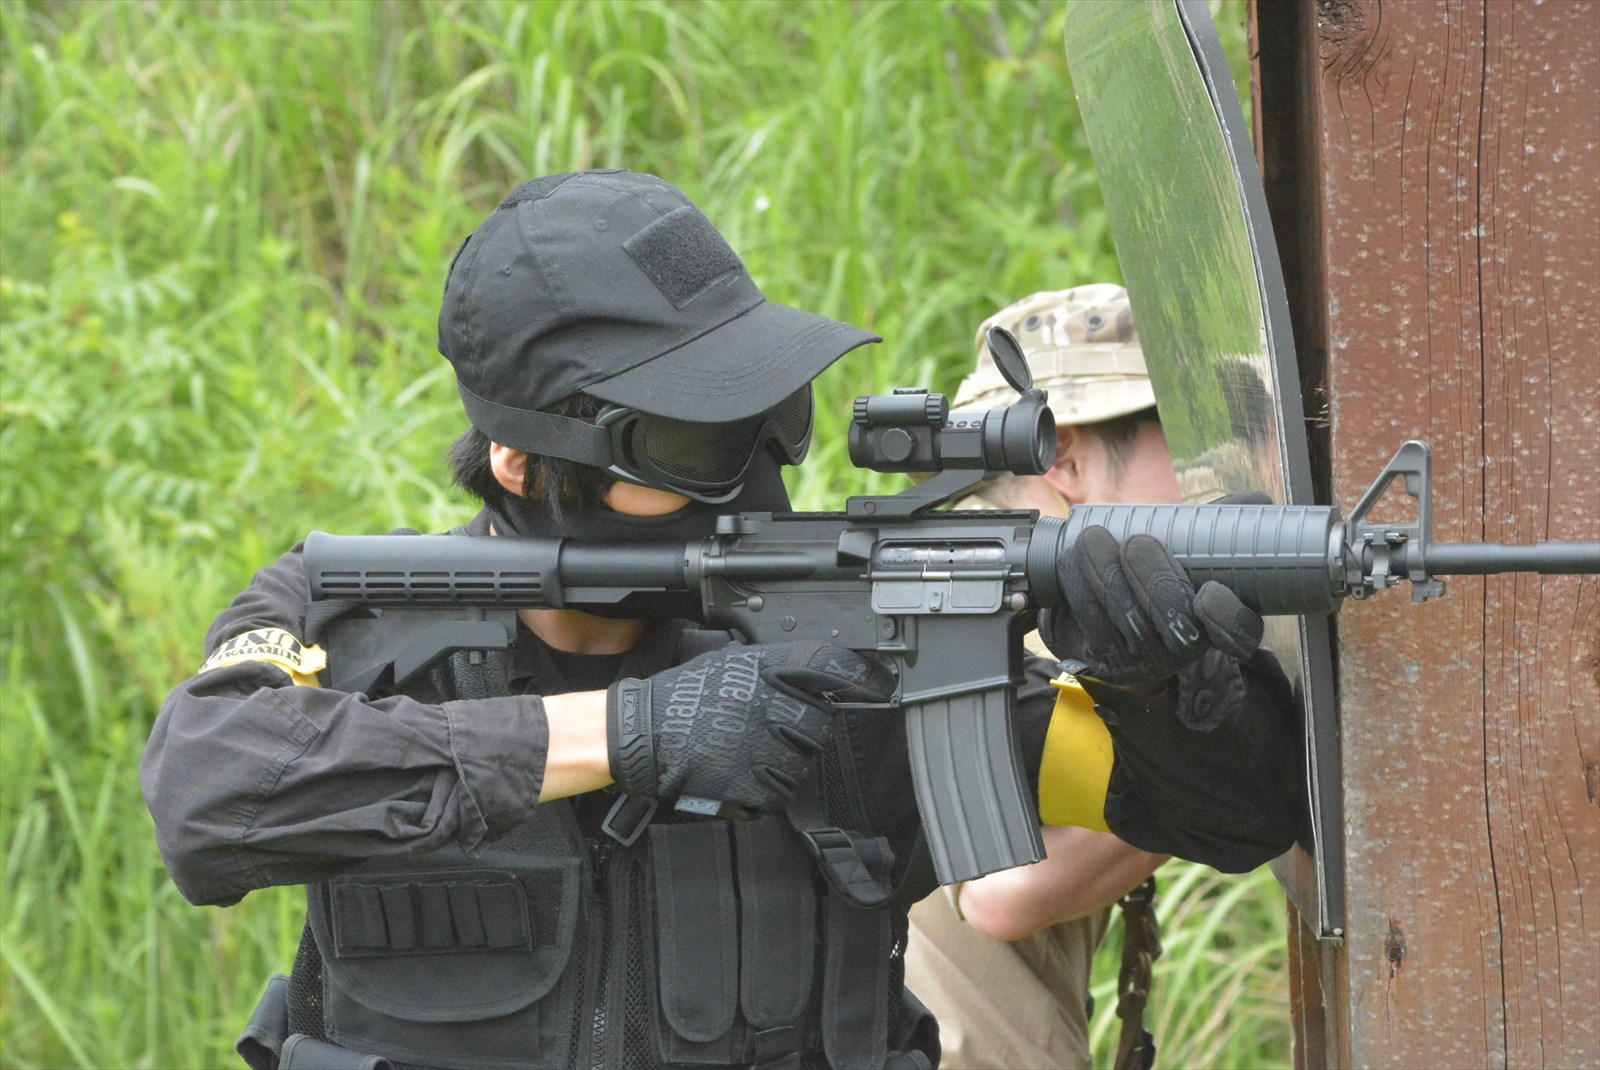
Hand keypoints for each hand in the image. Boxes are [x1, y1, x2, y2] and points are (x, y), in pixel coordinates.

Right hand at [607, 642, 893, 817]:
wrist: (645, 736)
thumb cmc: (686, 698)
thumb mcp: (731, 662)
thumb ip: (774, 665)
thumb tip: (819, 672)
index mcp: (766, 670)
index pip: (829, 666)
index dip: (862, 675)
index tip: (885, 683)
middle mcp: (772, 704)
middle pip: (821, 722)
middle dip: (804, 728)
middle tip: (768, 728)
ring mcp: (765, 747)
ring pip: (803, 760)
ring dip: (784, 760)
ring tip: (744, 749)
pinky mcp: (756, 784)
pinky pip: (780, 790)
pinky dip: (765, 786)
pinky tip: (738, 771)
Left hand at [1039, 525, 1262, 687]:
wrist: (1104, 599)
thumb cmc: (1159, 567)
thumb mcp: (1195, 546)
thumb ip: (1223, 523)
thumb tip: (1256, 502)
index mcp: (1219, 622)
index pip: (1241, 634)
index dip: (1228, 619)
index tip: (1209, 591)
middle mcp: (1186, 648)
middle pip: (1179, 628)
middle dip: (1155, 581)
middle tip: (1136, 543)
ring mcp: (1145, 659)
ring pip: (1131, 624)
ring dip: (1108, 575)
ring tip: (1094, 539)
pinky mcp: (1105, 659)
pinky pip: (1093, 626)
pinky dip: (1080, 586)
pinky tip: (1072, 559)